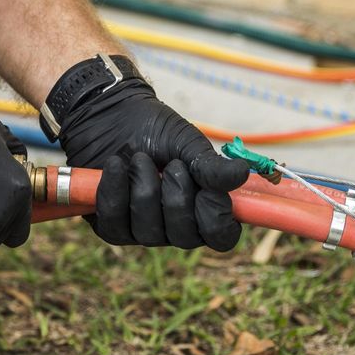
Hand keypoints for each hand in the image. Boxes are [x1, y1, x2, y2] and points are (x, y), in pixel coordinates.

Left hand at [58, 75, 247, 250]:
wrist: (113, 117)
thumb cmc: (156, 132)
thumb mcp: (188, 144)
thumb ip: (211, 166)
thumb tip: (242, 174)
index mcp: (204, 209)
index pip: (221, 236)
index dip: (216, 217)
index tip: (207, 189)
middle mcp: (176, 228)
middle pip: (184, 237)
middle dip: (177, 196)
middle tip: (171, 164)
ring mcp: (143, 231)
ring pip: (148, 231)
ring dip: (145, 187)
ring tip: (140, 158)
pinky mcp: (112, 227)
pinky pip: (115, 223)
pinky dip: (116, 190)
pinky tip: (116, 165)